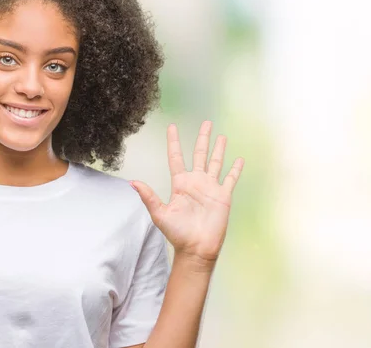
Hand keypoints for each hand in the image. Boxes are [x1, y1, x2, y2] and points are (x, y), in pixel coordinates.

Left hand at [130, 121, 243, 266]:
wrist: (196, 248)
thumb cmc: (177, 233)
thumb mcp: (160, 214)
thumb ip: (149, 196)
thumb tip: (132, 182)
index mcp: (180, 184)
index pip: (176, 157)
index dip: (174, 142)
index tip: (172, 127)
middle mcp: (195, 182)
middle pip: (199, 154)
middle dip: (202, 138)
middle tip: (206, 122)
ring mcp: (210, 188)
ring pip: (216, 162)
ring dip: (219, 149)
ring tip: (221, 135)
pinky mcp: (223, 196)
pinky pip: (230, 179)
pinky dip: (235, 169)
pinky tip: (238, 159)